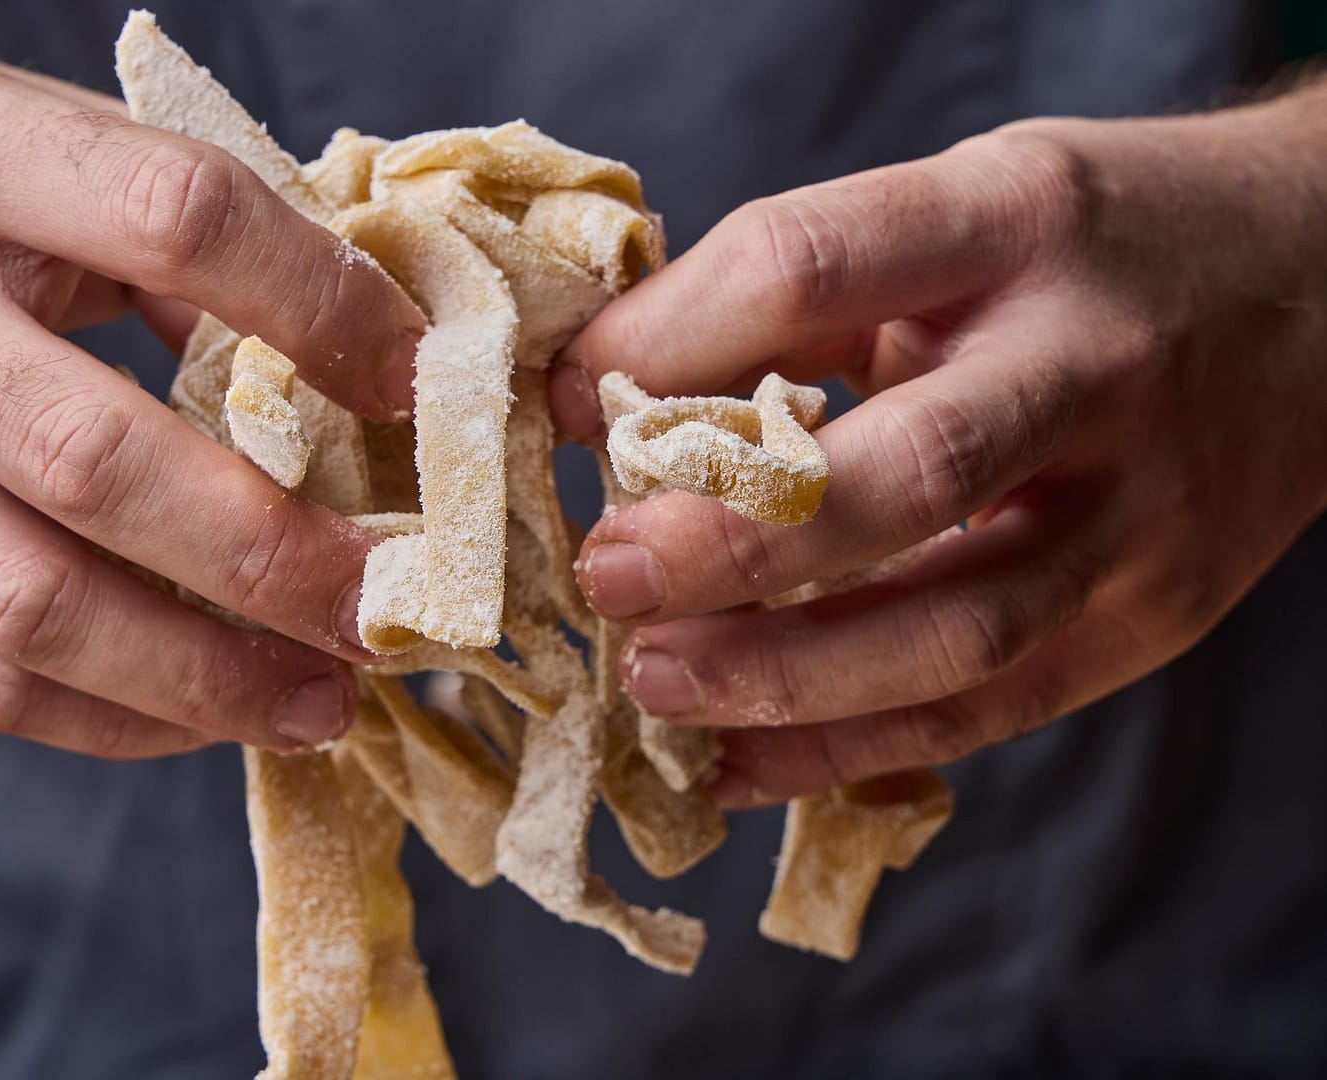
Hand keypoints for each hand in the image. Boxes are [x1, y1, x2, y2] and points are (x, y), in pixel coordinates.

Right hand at [0, 23, 424, 755]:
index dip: (322, 309)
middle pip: (98, 463)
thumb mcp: (26, 137)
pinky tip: (208, 715)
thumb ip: (180, 234)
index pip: (178, 220)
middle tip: (388, 609)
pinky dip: (113, 717)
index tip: (417, 385)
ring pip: (33, 607)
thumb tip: (352, 363)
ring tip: (326, 701)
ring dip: (206, 679)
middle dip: (274, 559)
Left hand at [555, 85, 1326, 806]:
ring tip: (655, 683)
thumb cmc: (1097, 245)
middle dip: (732, 543)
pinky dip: (849, 752)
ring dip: (784, 679)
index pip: (814, 264)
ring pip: (957, 633)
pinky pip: (990, 717)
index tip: (568, 399)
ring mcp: (1143, 512)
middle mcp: (1097, 362)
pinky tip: (741, 766)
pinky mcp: (1154, 620)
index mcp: (1019, 219)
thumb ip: (807, 295)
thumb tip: (613, 389)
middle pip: (908, 471)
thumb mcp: (963, 210)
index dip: (667, 339)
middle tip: (608, 573)